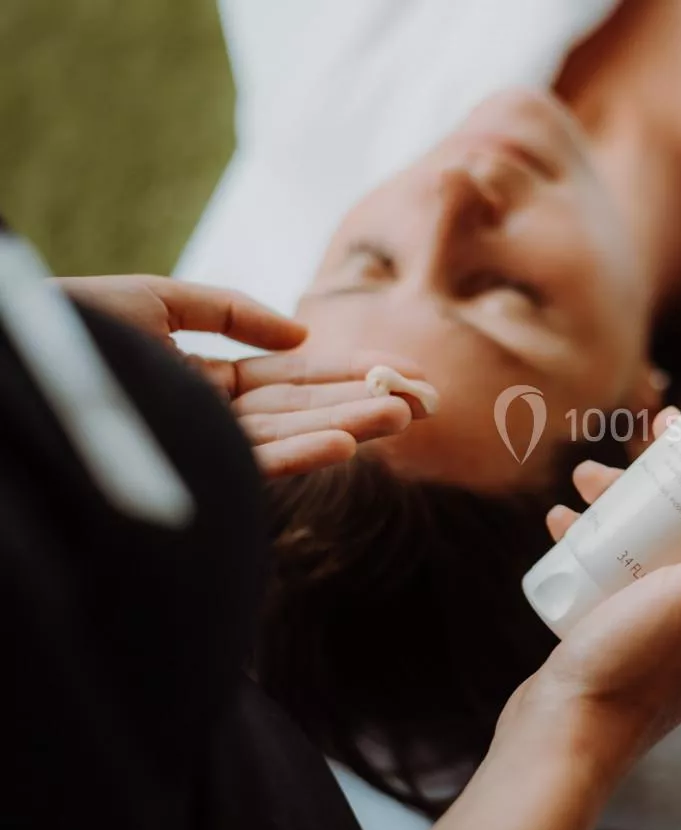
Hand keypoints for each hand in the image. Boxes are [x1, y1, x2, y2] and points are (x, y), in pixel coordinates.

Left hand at [56, 275, 428, 476]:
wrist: (19, 362)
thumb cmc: (70, 329)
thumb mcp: (151, 300)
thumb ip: (229, 312)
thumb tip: (300, 335)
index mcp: (201, 380)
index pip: (289, 380)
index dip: (347, 374)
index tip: (403, 374)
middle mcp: (207, 420)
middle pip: (301, 411)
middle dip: (365, 404)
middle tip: (429, 403)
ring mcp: (200, 446)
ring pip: (287, 437)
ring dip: (348, 427)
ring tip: (405, 416)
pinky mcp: (188, 467)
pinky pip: (252, 462)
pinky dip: (299, 452)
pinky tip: (343, 442)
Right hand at [524, 407, 680, 772]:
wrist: (563, 734)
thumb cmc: (636, 665)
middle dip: (680, 474)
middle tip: (653, 432)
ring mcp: (672, 625)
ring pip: (662, 539)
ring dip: (629, 499)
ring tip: (586, 478)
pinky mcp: (630, 631)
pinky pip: (622, 567)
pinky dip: (598, 538)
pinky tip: (565, 522)